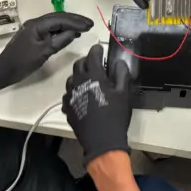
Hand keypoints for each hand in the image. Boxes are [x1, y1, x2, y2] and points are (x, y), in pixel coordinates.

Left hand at [0, 12, 92, 93]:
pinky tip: (71, 34)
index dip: (76, 22)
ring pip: (55, 22)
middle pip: (58, 17)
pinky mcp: (35, 36)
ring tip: (84, 28)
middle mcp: (36, 23)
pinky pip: (51, 29)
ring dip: (69, 24)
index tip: (89, 25)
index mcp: (37, 25)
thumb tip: (74, 32)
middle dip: (75, 20)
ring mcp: (35, 29)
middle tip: (89, 24)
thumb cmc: (22, 62)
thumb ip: (59, 41)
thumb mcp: (43, 53)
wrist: (4, 70)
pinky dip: (62, 30)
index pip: (60, 19)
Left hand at [63, 45, 132, 166]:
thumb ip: (121, 74)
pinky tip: (80, 95)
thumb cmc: (115, 115)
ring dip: (78, 75)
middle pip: (78, 64)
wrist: (102, 141)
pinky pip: (67, 94)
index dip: (96, 50)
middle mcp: (79, 82)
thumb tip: (119, 62)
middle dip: (86, 60)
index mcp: (94, 76)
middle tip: (95, 63)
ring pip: (71, 78)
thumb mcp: (124, 93)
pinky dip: (73, 91)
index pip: (92, 55)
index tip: (100, 48)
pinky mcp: (67, 107)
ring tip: (87, 79)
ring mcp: (70, 95)